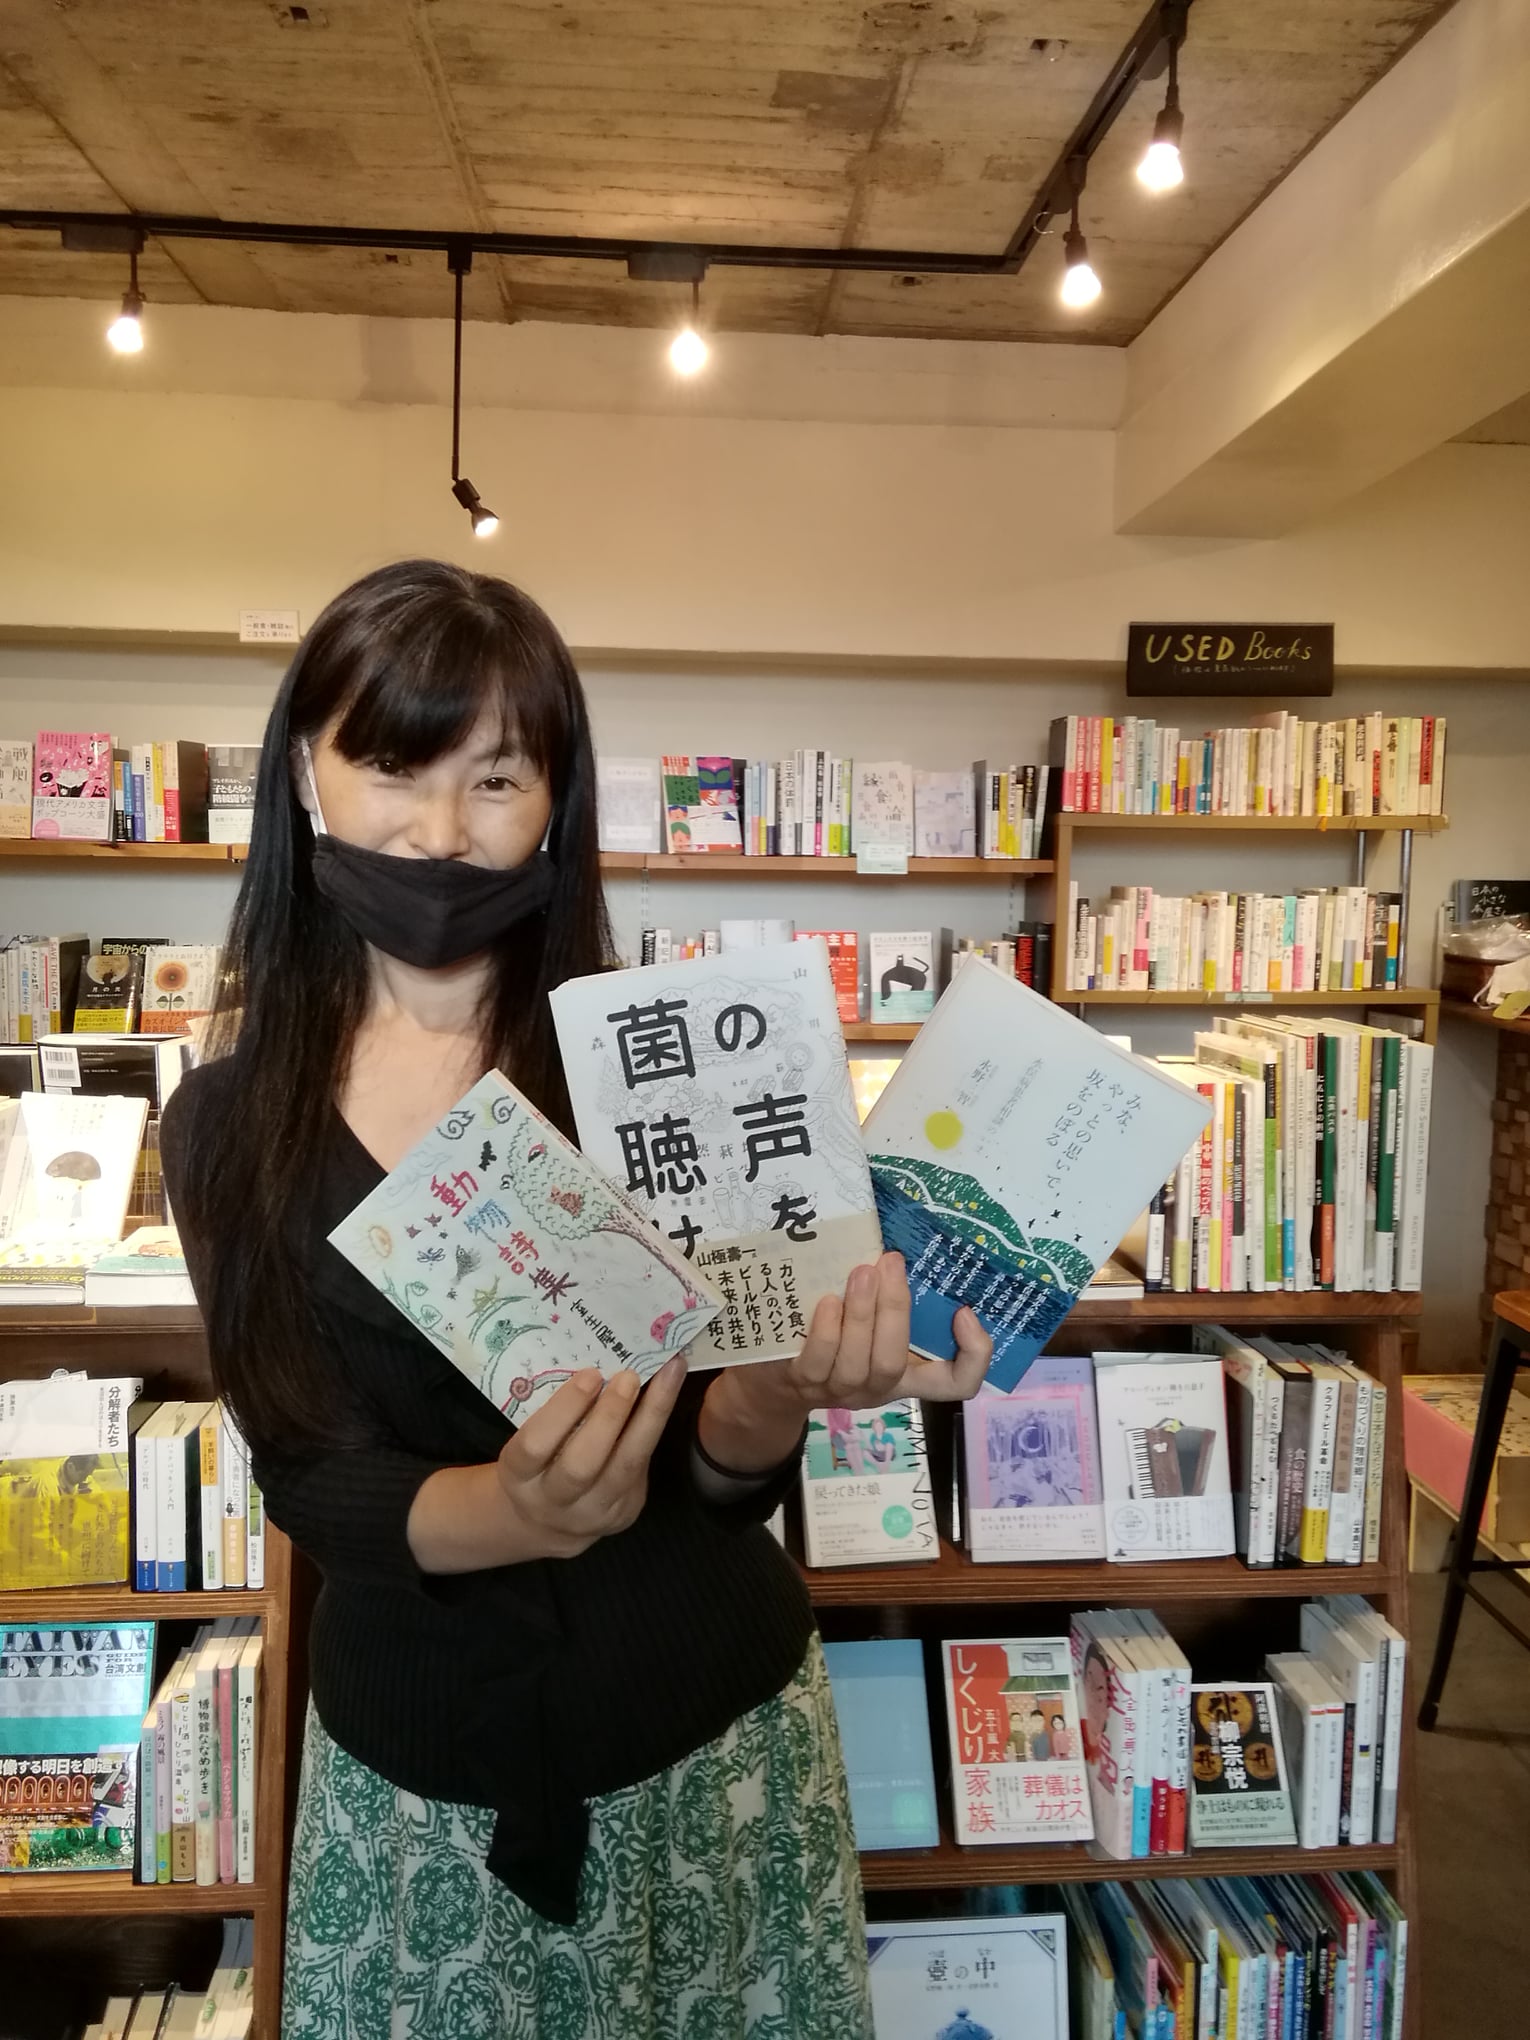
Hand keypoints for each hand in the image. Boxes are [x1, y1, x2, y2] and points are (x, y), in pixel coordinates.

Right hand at [494, 1355, 687, 1559]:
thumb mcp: (530, 1439)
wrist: (546, 1520)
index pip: (535, 1446)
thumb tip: (594, 1358)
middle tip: (629, 1376)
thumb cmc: (537, 1462)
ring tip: (668, 1375)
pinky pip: (642, 1467)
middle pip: (581, 1466)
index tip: (589, 1374)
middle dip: (609, 1417)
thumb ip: (552, 1411)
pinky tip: (669, 1393)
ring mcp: (593, 1513)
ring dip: (650, 1416)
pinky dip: (656, 1426)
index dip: (563, 1410)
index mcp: (520, 1476)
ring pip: (625, 1467)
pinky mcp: (624, 1512)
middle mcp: (553, 1501)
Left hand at [696, 1251, 992, 1477]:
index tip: (963, 1311)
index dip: (974, 1355)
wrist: (771, 1380)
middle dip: (896, 1310)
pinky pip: (820, 1362)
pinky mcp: (801, 1383)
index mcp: (906, 1374)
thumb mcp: (867, 1322)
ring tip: (861, 1272)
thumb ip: (889, 1297)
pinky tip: (828, 1301)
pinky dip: (827, 1330)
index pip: (957, 1382)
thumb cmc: (830, 1338)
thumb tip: (900, 1244)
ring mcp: (838, 1390)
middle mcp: (877, 1387)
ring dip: (863, 1314)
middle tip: (891, 1263)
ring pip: (860, 1364)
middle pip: (897, 1363)